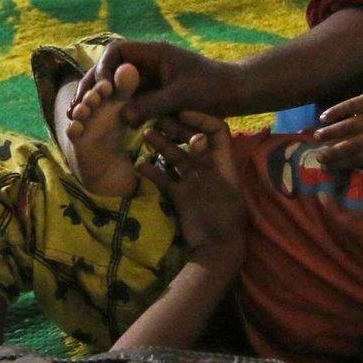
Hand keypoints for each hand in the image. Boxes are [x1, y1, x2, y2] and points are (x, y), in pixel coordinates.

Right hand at [91, 39, 246, 126]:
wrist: (235, 95)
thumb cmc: (214, 89)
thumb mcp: (183, 96)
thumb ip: (154, 104)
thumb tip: (124, 117)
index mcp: (155, 53)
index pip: (117, 51)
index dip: (104, 67)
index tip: (100, 88)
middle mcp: (148, 63)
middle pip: (111, 69)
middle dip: (93, 86)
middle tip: (76, 107)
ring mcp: (150, 79)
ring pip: (116, 87)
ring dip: (99, 100)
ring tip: (79, 118)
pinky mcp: (153, 95)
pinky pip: (128, 100)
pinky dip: (114, 110)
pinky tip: (100, 125)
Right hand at [137, 113, 246, 258]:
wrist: (215, 249)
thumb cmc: (223, 218)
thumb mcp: (219, 188)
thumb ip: (208, 163)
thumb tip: (197, 137)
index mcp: (223, 162)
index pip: (216, 131)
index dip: (201, 119)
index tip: (182, 113)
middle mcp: (207, 167)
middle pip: (192, 140)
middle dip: (177, 128)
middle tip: (157, 118)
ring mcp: (193, 181)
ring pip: (176, 156)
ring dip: (162, 145)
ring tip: (146, 134)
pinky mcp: (180, 195)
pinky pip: (165, 178)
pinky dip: (153, 172)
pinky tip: (139, 166)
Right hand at [312, 84, 362, 171]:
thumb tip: (340, 164)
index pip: (358, 159)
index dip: (341, 163)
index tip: (324, 166)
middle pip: (353, 145)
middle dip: (333, 151)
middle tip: (317, 154)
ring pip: (350, 126)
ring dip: (332, 131)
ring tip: (317, 135)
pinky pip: (351, 105)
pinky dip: (336, 111)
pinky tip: (323, 117)